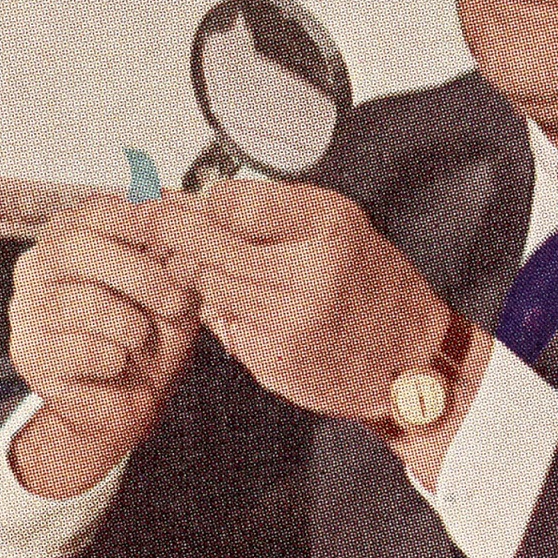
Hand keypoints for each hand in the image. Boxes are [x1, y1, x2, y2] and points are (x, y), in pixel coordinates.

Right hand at [3, 193, 202, 499]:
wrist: (128, 401)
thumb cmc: (147, 336)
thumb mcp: (174, 288)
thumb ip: (178, 256)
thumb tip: (189, 225)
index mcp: (70, 236)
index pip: (95, 210)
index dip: (139, 220)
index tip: (177, 239)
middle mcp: (37, 266)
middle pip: (78, 249)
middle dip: (140, 275)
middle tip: (177, 302)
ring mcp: (26, 310)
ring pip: (81, 302)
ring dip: (130, 324)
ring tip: (142, 340)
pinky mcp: (28, 354)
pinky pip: (78, 348)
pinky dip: (112, 359)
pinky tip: (116, 364)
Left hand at [151, 180, 466, 435]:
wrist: (409, 357)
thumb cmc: (371, 283)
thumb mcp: (338, 222)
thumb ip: (273, 209)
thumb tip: (198, 198)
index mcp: (327, 228)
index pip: (233, 203)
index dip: (199, 200)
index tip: (184, 197)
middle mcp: (308, 275)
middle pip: (208, 246)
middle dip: (171, 231)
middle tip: (149, 218)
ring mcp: (287, 323)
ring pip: (206, 287)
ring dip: (193, 271)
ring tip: (197, 259)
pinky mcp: (271, 360)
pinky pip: (222, 325)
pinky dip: (221, 310)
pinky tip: (239, 302)